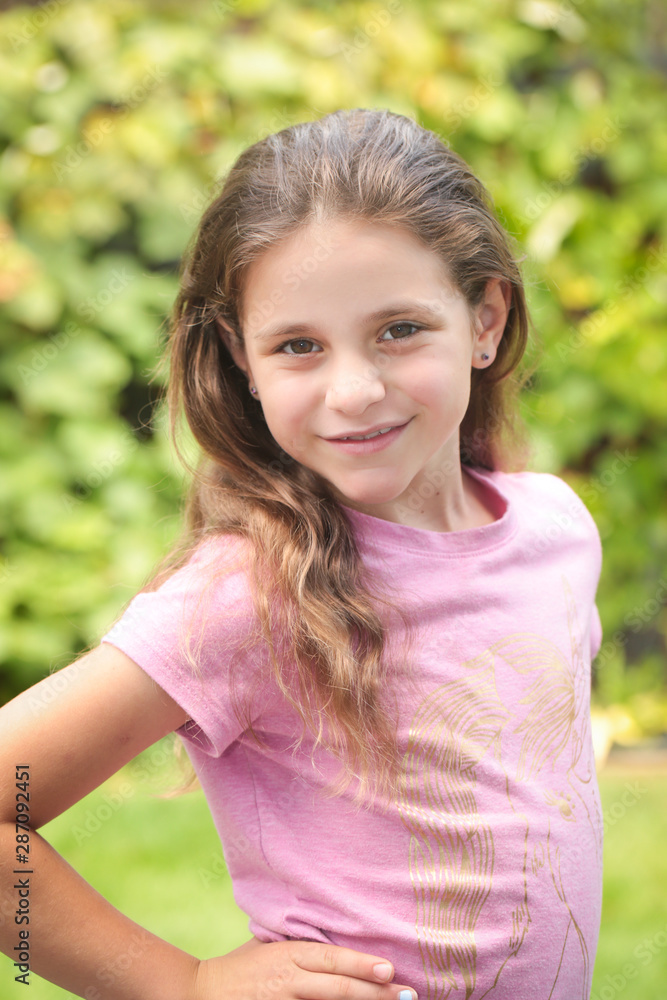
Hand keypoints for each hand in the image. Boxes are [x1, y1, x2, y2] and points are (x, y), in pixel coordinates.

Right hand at [192, 936, 417, 999]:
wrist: (200, 993)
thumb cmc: (241, 967)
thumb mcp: (270, 946)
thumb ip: (299, 945)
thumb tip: (334, 934)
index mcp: (289, 955)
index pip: (332, 959)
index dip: (361, 964)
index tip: (390, 969)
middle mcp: (288, 980)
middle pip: (338, 988)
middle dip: (375, 994)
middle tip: (406, 996)